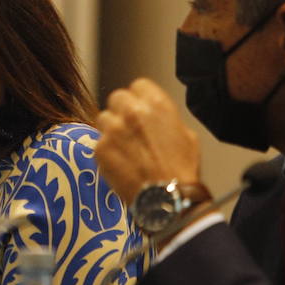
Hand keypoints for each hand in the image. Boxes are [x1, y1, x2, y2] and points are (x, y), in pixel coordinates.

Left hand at [95, 78, 201, 202]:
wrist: (167, 199)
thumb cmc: (180, 171)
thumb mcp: (185, 135)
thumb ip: (165, 118)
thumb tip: (156, 117)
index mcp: (157, 103)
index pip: (138, 85)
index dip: (139, 98)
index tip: (140, 110)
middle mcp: (132, 111)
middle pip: (117, 98)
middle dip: (122, 111)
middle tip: (129, 129)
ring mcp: (113, 129)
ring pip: (104, 118)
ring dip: (111, 130)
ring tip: (124, 149)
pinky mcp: (100, 148)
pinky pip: (98, 142)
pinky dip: (106, 152)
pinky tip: (120, 164)